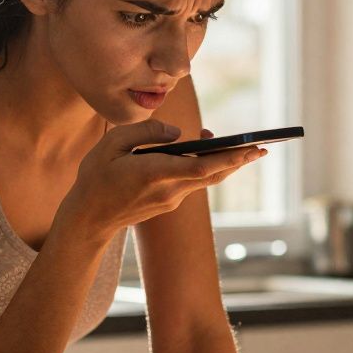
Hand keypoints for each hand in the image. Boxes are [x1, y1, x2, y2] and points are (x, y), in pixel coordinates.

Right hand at [57, 120, 263, 242]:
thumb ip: (144, 133)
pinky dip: (207, 167)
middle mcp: (168, 189)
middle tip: (263, 147)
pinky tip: (211, 152)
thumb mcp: (111, 145)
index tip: (251, 148)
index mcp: (154, 173)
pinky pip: (194, 182)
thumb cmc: (95, 178)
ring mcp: (171, 199)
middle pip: (213, 174)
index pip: (200, 166)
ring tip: (247, 148)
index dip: (229, 157)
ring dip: (226, 163)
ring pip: (206, 179)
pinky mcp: (169, 202)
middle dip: (239, 160)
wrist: (89, 219)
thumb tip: (176, 133)